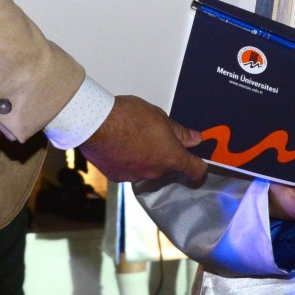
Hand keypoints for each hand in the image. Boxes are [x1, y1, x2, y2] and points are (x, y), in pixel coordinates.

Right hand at [82, 94, 208, 185]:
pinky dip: (127, 161)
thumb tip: (195, 139)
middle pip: (168, 168)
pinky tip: (121, 146)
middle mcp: (155, 172)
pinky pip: (128, 171)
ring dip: (145, 158)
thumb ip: (180, 132)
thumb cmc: (128, 117)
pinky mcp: (117, 176)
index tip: (198, 163)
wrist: (96, 124)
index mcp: (171, 157)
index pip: (195, 171)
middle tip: (157, 137)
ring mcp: (135, 176)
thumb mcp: (160, 117)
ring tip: (135, 139)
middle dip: (165, 155)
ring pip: (147, 170)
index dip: (199, 167)